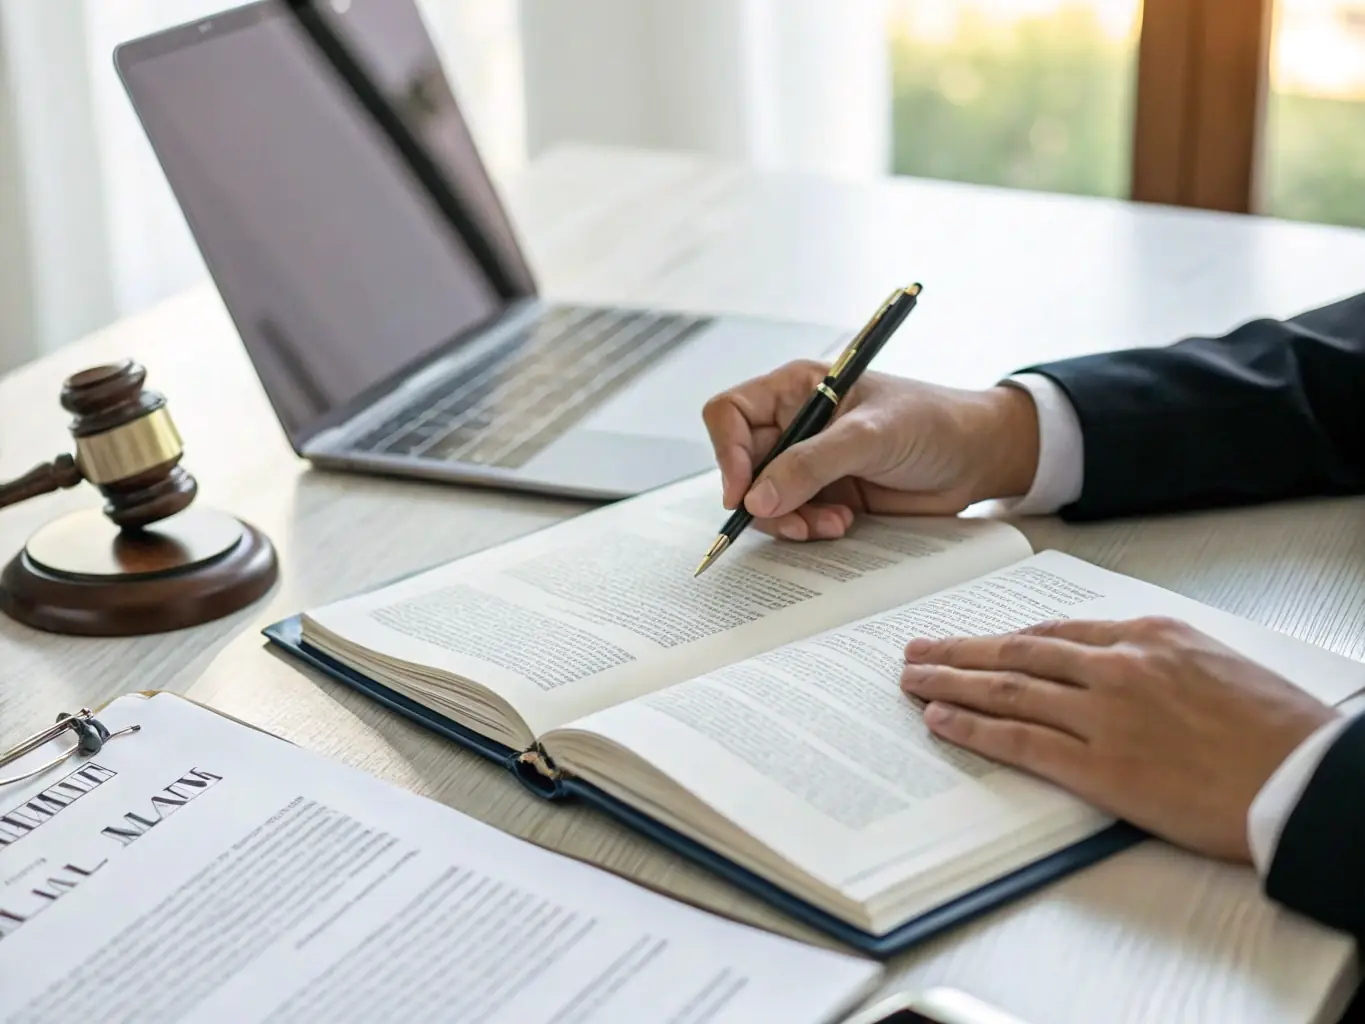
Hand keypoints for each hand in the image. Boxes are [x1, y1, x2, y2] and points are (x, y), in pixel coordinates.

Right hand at [701, 361, 1039, 540]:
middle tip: (795, 521)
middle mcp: (794, 424)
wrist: (977, 458)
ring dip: (790, 520)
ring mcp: (808, 462)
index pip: (729, 414)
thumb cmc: (932, 423)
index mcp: (796, 389)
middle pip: (742, 466)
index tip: (743, 493)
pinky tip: (845, 523)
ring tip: (833, 522)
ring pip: (764, 500)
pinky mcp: (824, 494)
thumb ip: (811, 464)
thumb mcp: (870, 437)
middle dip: (763, 499)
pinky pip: (793, 519)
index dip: (727, 453)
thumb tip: (756, 498)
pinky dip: (810, 528)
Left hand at [899, 617, 1336, 861]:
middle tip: (915, 650)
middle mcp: (1118, 668)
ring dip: (951, 682)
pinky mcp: (1103, 768)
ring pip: (1008, 690)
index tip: (973, 640)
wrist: (1309, 779)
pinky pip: (1022, 742)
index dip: (1003, 637)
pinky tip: (941, 720)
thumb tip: (1109, 662)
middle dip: (959, 650)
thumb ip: (1155, 657)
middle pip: (1017, 652)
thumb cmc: (1277, 728)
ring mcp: (1106, 717)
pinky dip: (975, 728)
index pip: (1053, 632)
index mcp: (1147, 636)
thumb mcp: (1214, 663)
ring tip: (912, 679)